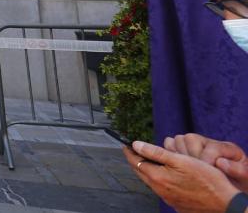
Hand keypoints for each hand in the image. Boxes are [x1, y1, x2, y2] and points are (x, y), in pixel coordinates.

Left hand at [125, 141, 241, 212]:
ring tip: (148, 160)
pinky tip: (164, 175)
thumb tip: (136, 145)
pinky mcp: (176, 203)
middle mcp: (159, 190)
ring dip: (147, 171)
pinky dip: (158, 180)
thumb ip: (156, 152)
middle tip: (133, 151)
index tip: (125, 145)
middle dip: (136, 161)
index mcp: (158, 177)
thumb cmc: (206, 179)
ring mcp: (167, 198)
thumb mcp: (181, 160)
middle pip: (141, 172)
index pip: (136, 162)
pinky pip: (161, 189)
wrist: (224, 203)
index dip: (129, 152)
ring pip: (151, 182)